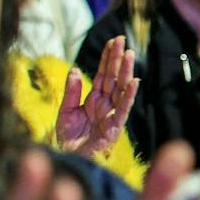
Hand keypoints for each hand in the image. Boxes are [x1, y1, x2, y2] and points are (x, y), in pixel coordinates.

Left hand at [55, 37, 137, 157]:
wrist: (68, 159)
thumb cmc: (68, 138)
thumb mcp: (65, 111)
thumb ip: (71, 92)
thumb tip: (74, 70)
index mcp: (94, 99)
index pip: (102, 74)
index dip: (107, 58)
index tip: (112, 41)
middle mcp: (105, 105)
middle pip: (113, 78)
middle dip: (118, 59)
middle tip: (121, 40)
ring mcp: (111, 115)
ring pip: (121, 90)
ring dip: (125, 72)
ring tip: (129, 55)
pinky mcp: (114, 128)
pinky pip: (123, 110)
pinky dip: (129, 95)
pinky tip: (133, 81)